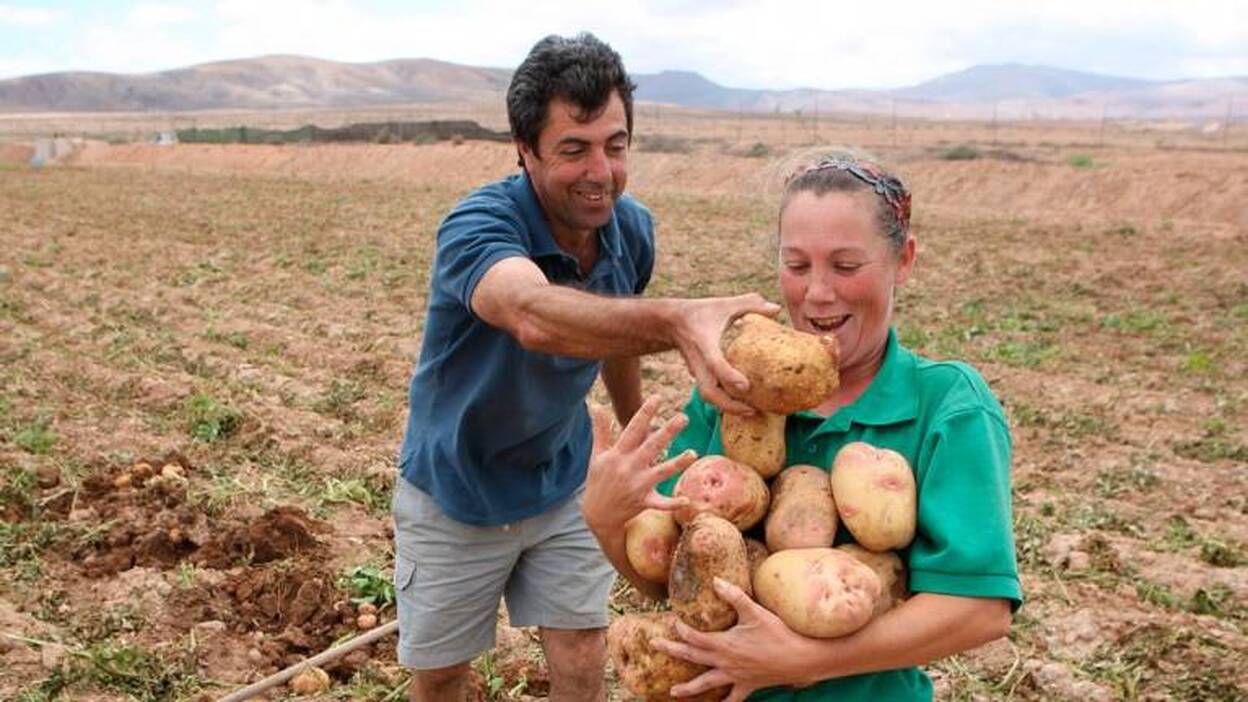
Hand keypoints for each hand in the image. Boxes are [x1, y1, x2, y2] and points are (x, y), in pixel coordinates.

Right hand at [581, 397, 695, 533]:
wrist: (596, 514)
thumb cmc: (598, 480)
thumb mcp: (597, 455)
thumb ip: (600, 429)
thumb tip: (594, 404)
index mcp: (618, 454)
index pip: (633, 429)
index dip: (645, 412)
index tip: (657, 397)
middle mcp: (629, 468)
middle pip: (652, 446)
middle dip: (668, 432)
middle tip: (684, 417)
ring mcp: (637, 486)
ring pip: (661, 472)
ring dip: (677, 463)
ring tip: (693, 453)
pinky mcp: (644, 502)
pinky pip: (660, 503)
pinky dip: (673, 504)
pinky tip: (687, 500)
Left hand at [653, 578, 816, 700]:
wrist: (800, 659)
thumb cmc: (778, 633)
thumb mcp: (755, 611)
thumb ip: (734, 596)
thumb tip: (716, 580)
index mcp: (724, 644)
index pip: (694, 637)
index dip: (681, 629)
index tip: (673, 621)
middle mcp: (725, 663)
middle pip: (692, 657)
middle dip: (672, 650)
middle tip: (654, 644)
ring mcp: (735, 677)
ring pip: (706, 684)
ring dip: (689, 688)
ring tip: (673, 692)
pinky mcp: (747, 686)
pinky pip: (732, 699)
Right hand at [672, 294, 780, 414]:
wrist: (670, 322)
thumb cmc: (701, 311)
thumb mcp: (723, 304)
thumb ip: (749, 304)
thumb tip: (776, 309)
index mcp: (704, 343)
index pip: (714, 364)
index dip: (729, 376)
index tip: (746, 386)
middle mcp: (698, 362)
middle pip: (708, 392)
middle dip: (729, 405)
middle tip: (753, 411)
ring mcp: (696, 371)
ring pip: (708, 397)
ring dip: (727, 408)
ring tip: (751, 412)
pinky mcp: (698, 376)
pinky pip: (709, 393)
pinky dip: (724, 401)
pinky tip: (742, 405)